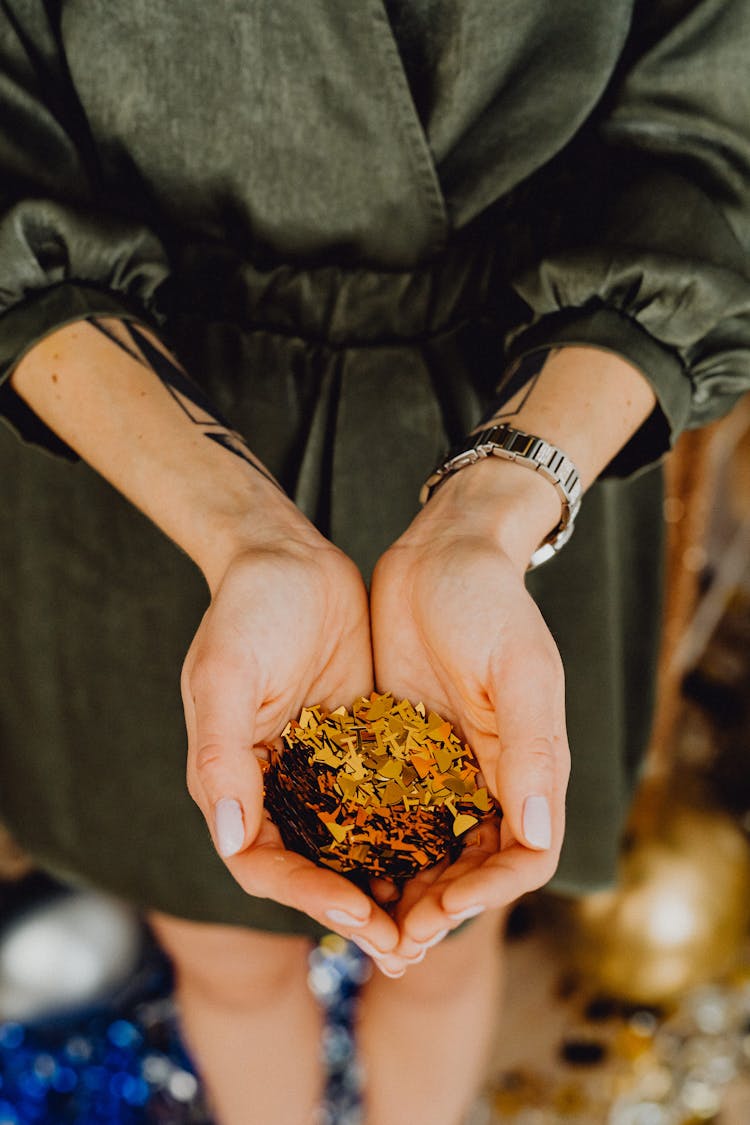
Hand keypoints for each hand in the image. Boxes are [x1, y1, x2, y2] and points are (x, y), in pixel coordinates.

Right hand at [181, 519, 403, 962]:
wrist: (289, 559)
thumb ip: (220, 755)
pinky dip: (412, 833)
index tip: (359, 915)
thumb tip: (228, 835)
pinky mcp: (361, 748)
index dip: (308, 897)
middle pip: (313, 870)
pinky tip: (455, 853)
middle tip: (408, 947)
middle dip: (356, 911)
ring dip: (390, 885)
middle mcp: (276, 786)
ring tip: (437, 920)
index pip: (263, 863)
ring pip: (355, 846)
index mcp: (233, 780)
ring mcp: (321, 770)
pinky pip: (387, 803)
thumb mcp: (225, 675)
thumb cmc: (246, 612)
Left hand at [370, 461, 569, 955]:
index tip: (438, 913)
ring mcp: (444, 763)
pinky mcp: (402, 746)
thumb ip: (531, 747)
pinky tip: (332, 862)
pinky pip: (389, 810)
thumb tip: (541, 833)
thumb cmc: (488, 600)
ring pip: (429, 849)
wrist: (440, 551)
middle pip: (473, 868)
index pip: (525, 855)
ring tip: (359, 919)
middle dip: (437, 909)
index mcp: (529, 763)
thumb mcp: (517, 667)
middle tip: (389, 941)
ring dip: (402, 889)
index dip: (488, 895)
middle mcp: (490, 774)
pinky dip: (370, 844)